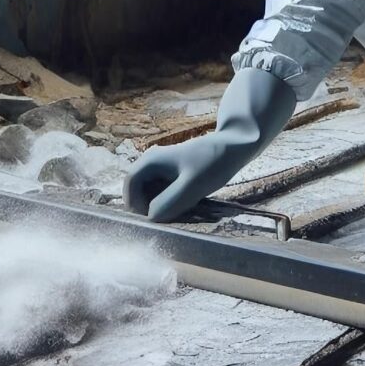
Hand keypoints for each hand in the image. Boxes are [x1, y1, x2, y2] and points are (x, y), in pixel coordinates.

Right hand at [126, 68, 297, 221]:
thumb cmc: (214, 162)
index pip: (129, 188)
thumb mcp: (192, 186)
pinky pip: (162, 192)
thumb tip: (151, 219)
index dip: (136, 206)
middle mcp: (151, 164)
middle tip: (172, 216)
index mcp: (150, 162)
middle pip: (137, 192)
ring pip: (150, 194)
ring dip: (161, 205)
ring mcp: (161, 169)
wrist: (235, 146)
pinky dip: (170, 201)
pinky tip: (188, 202)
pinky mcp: (171, 174)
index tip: (155, 219)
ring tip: (183, 209)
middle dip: (149, 207)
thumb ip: (169, 202)